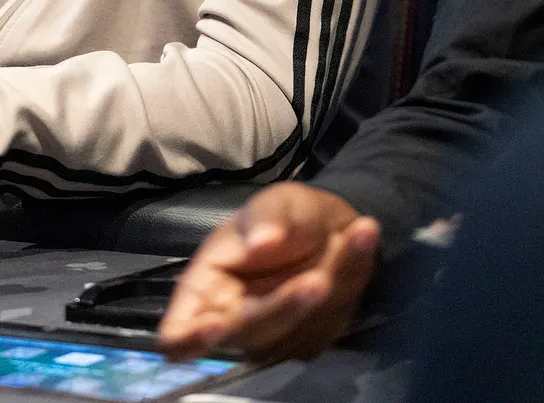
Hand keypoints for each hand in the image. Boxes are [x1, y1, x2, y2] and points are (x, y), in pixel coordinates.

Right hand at [158, 182, 379, 361]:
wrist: (331, 224)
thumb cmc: (285, 215)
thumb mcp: (273, 203)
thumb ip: (265, 219)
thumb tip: (261, 243)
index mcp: (206, 289)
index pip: (180, 334)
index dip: (190, 339)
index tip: (217, 324)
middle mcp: (236, 321)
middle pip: (252, 334)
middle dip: (285, 306)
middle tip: (320, 277)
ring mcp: (277, 337)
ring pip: (300, 330)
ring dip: (332, 282)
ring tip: (356, 231)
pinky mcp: (314, 338)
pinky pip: (336, 319)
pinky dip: (354, 277)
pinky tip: (363, 237)